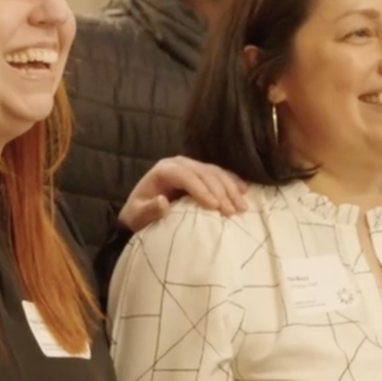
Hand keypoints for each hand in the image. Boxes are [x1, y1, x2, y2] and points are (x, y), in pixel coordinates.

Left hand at [118, 156, 246, 232]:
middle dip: (221, 192)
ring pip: (216, 172)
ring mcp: (193, 167)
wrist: (143, 210)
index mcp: (163, 170)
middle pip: (205, 173)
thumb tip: (162, 201)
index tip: (215, 206)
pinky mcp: (202, 173)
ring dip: (231, 189)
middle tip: (232, 212)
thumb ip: (148, 211)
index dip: (202, 189)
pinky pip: (221, 174)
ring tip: (241, 208)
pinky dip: (234, 182)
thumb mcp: (137, 216)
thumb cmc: (139, 214)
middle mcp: (179, 164)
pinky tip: (244, 192)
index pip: (186, 175)